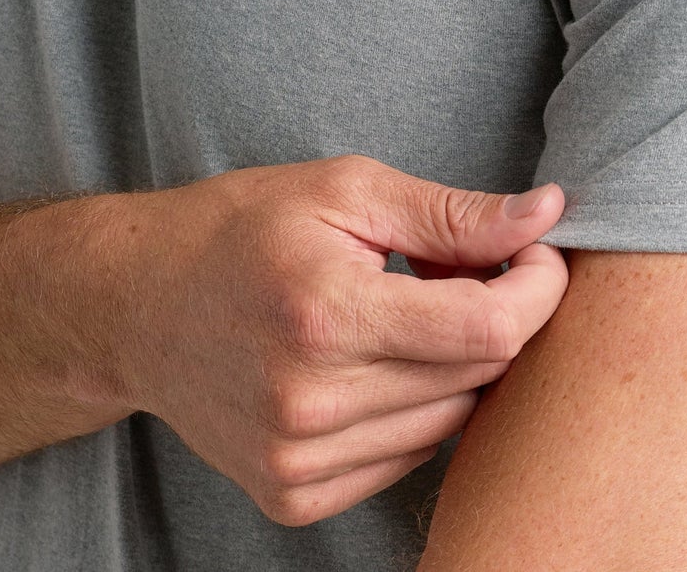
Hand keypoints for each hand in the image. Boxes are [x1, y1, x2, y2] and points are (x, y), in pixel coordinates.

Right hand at [113, 155, 567, 525]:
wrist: (139, 304)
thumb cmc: (245, 228)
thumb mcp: (349, 189)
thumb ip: (453, 214)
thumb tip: (547, 214)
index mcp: (326, 314)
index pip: (487, 329)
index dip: (537, 287)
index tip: (535, 252)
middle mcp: (310, 402)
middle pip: (476, 376)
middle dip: (496, 314)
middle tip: (459, 266)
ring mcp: (296, 460)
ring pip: (449, 422)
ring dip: (456, 364)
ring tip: (408, 308)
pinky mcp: (291, 496)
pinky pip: (406, 459)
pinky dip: (415, 408)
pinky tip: (378, 360)